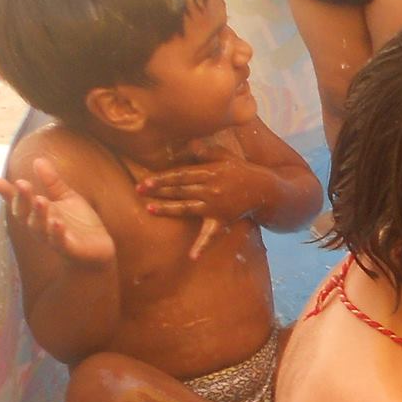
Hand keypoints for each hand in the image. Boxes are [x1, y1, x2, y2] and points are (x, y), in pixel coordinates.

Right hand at [0, 156, 114, 264]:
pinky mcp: (68, 248)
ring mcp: (52, 238)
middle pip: (25, 213)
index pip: (18, 201)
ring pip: (39, 227)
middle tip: (22, 184)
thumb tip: (38, 159)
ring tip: (40, 200)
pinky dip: (56, 232)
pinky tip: (57, 222)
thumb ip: (52, 181)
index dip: (6, 192)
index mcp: (37, 212)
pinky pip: (59, 241)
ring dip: (39, 214)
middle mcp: (40, 226)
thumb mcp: (66, 197)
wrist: (98, 249)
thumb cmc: (78, 222)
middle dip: (23, 199)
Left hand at [137, 135, 272, 258]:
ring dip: (167, 209)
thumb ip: (206, 151)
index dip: (163, 178)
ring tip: (149, 209)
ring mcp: (214, 206)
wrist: (263, 189)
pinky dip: (202, 246)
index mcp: (209, 173)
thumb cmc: (240, 170)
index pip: (181, 175)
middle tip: (138, 190)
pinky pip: (210, 235)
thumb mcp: (225, 156)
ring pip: (186, 208)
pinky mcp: (221, 220)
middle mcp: (210, 190)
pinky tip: (192, 257)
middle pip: (180, 190)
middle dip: (159, 190)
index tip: (146, 180)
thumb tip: (190, 144)